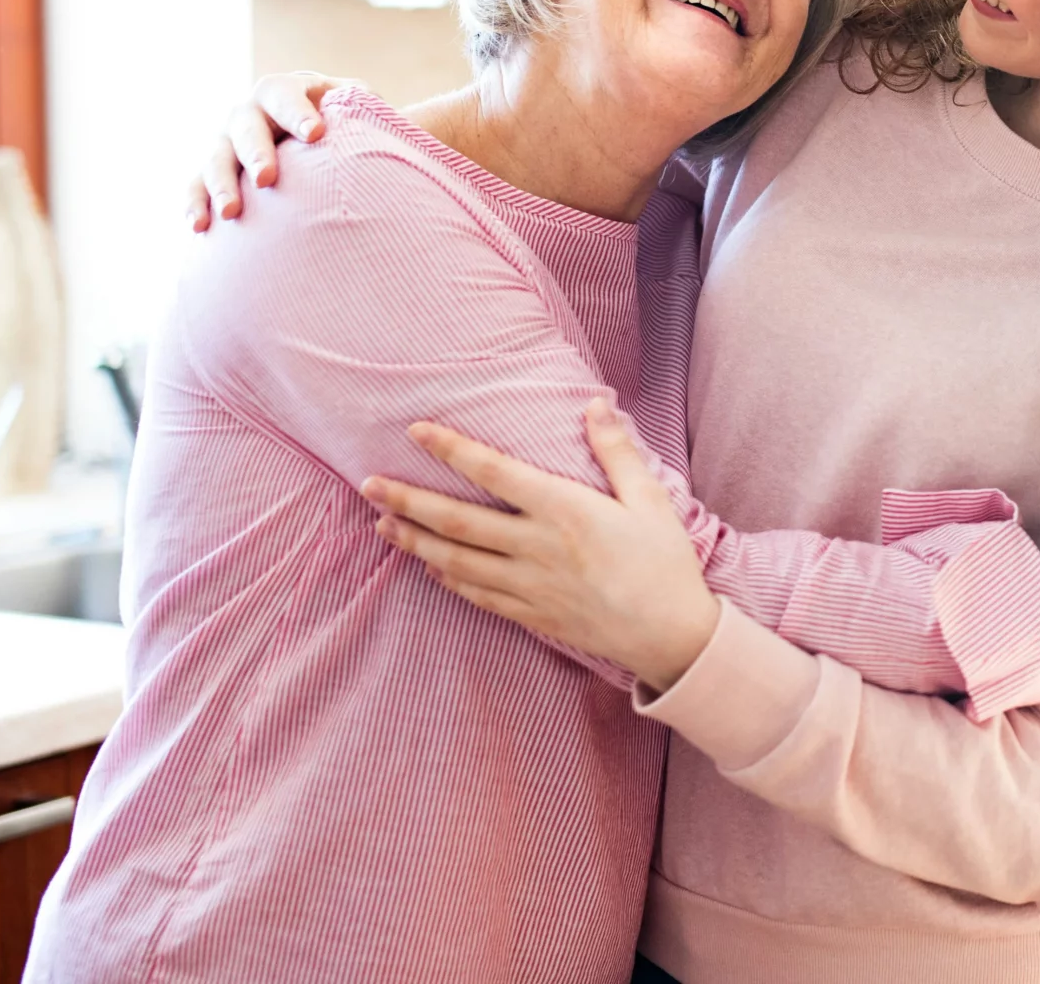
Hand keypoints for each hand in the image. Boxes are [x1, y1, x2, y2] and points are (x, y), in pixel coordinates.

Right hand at [185, 71, 355, 230]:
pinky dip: (195, 204)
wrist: (310, 139)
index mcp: (284, 91)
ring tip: (232, 212)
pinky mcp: (212, 171)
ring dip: (221, 185)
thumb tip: (407, 116)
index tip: (315, 133)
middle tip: (267, 178)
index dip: (297, 112)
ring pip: (216, 159)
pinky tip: (200, 227)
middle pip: (245, 127)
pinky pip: (195, 187)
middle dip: (255, 152)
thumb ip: (371, 112)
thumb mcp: (356, 108)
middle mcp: (249, 113)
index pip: (285, 95)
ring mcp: (226, 142)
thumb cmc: (340, 122)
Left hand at [361, 398, 724, 692]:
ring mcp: (529, 586)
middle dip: (408, 501)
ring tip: (381, 526)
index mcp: (564, 510)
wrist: (671, 635)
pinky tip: (429, 566)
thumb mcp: (649, 499)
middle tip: (369, 485)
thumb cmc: (665, 562)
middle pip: (457, 521)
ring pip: (456, 560)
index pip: (494, 472)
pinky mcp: (531, 614)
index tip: (415, 431)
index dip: (450, 449)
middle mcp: (537, 548)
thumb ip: (616, 451)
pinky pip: (477, 594)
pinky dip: (447, 578)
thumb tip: (595, 404)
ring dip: (414, 541)